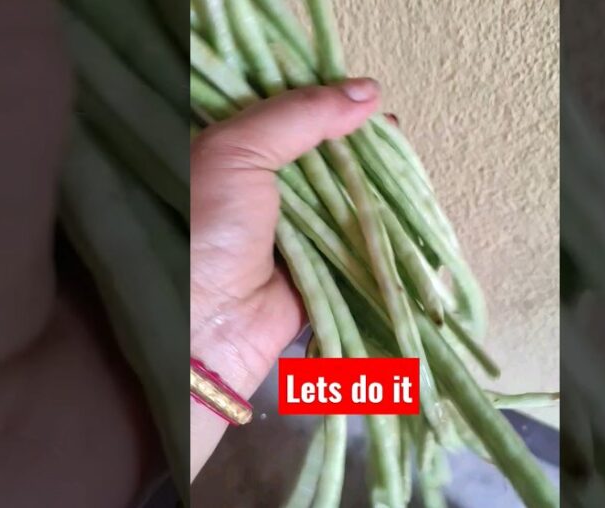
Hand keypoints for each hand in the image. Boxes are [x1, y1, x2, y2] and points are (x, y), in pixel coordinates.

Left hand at [188, 79, 381, 479]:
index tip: (356, 84)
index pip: (273, 111)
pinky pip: (352, 242)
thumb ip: (299, 115)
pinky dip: (378, 227)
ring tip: (406, 155)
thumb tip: (366, 90)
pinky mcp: (312, 271)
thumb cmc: (202, 229)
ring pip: (336, 195)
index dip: (314, 96)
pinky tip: (405, 204)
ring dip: (369, 180)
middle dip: (350, 138)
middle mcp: (250, 189)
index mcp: (220, 154)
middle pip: (311, 152)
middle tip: (390, 121)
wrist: (198, 329)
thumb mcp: (236, 152)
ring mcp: (283, 232)